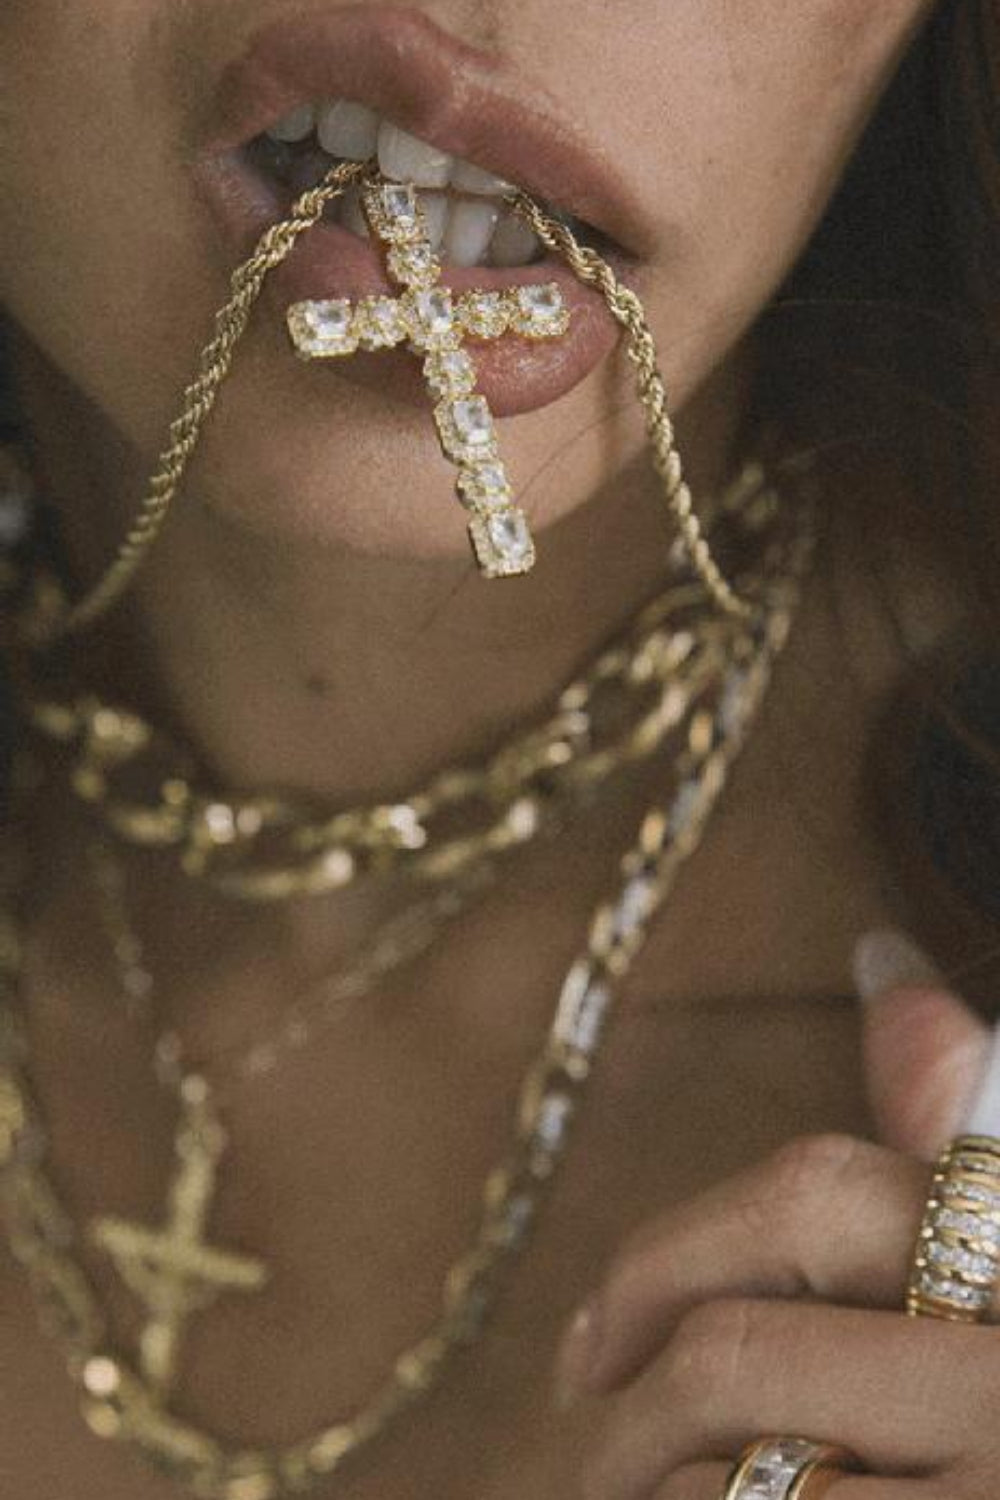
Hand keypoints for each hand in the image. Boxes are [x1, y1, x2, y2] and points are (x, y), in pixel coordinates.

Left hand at [556, 930, 999, 1499]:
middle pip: (744, 1353)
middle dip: (631, 1398)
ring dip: (653, 1492)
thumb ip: (959, 1119)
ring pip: (734, 1480)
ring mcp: (996, 1488)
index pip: (810, 1195)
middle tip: (591, 1426)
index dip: (665, 1252)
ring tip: (634, 1495)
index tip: (592, 1336)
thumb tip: (879, 957)